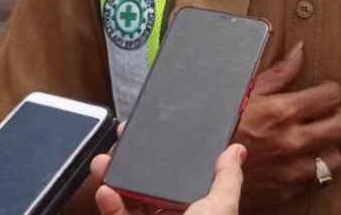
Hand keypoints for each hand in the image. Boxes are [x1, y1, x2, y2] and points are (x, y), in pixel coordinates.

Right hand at [92, 144, 245, 214]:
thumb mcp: (220, 208)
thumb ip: (226, 180)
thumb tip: (237, 150)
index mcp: (199, 208)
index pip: (181, 175)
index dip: (168, 154)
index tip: (153, 132)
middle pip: (150, 185)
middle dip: (134, 163)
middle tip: (121, 141)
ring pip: (129, 200)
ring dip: (114, 179)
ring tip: (103, 162)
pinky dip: (110, 205)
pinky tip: (104, 191)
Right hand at [232, 42, 340, 209]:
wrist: (201, 169)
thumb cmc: (223, 125)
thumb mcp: (247, 93)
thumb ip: (279, 72)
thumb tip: (300, 50)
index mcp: (282, 112)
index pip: (331, 97)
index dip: (330, 91)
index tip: (324, 91)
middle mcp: (293, 142)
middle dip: (335, 116)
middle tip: (324, 114)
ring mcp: (292, 171)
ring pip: (334, 159)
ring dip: (327, 148)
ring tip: (314, 141)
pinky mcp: (288, 192)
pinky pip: (314, 180)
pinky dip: (309, 169)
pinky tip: (297, 160)